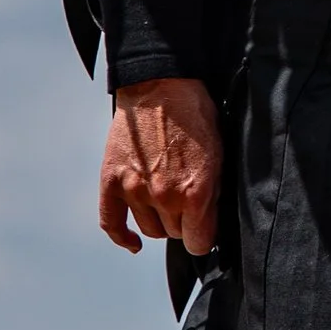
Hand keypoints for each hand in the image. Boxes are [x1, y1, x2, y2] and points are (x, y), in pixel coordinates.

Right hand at [99, 77, 223, 256]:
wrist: (162, 86)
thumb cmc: (195, 117)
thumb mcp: (219, 157)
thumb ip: (212, 196)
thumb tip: (208, 223)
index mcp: (195, 193)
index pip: (199, 243)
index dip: (203, 236)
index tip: (203, 228)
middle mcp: (164, 197)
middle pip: (174, 234)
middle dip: (183, 221)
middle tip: (185, 199)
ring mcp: (135, 190)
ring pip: (149, 229)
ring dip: (159, 220)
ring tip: (165, 200)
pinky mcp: (112, 181)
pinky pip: (111, 223)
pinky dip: (122, 236)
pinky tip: (133, 242)